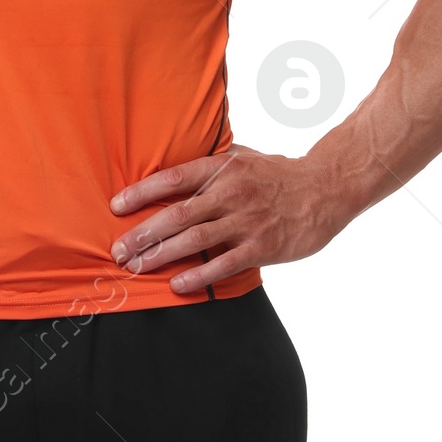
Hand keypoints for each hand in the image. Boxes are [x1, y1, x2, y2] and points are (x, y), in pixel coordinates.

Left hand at [109, 145, 346, 292]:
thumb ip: (210, 165)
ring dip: (161, 256)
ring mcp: (247, 221)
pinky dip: (199, 275)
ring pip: (195, 240)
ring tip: (137, 267)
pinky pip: (224, 263)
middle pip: (177, 214)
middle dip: (143, 233)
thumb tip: (170, 171)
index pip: (174, 178)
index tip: (116, 206)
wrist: (326, 189)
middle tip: (118, 250)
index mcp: (223, 168)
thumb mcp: (243, 157)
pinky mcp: (263, 247)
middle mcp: (232, 193)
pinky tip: (178, 285)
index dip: (142, 192)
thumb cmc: (277, 175)